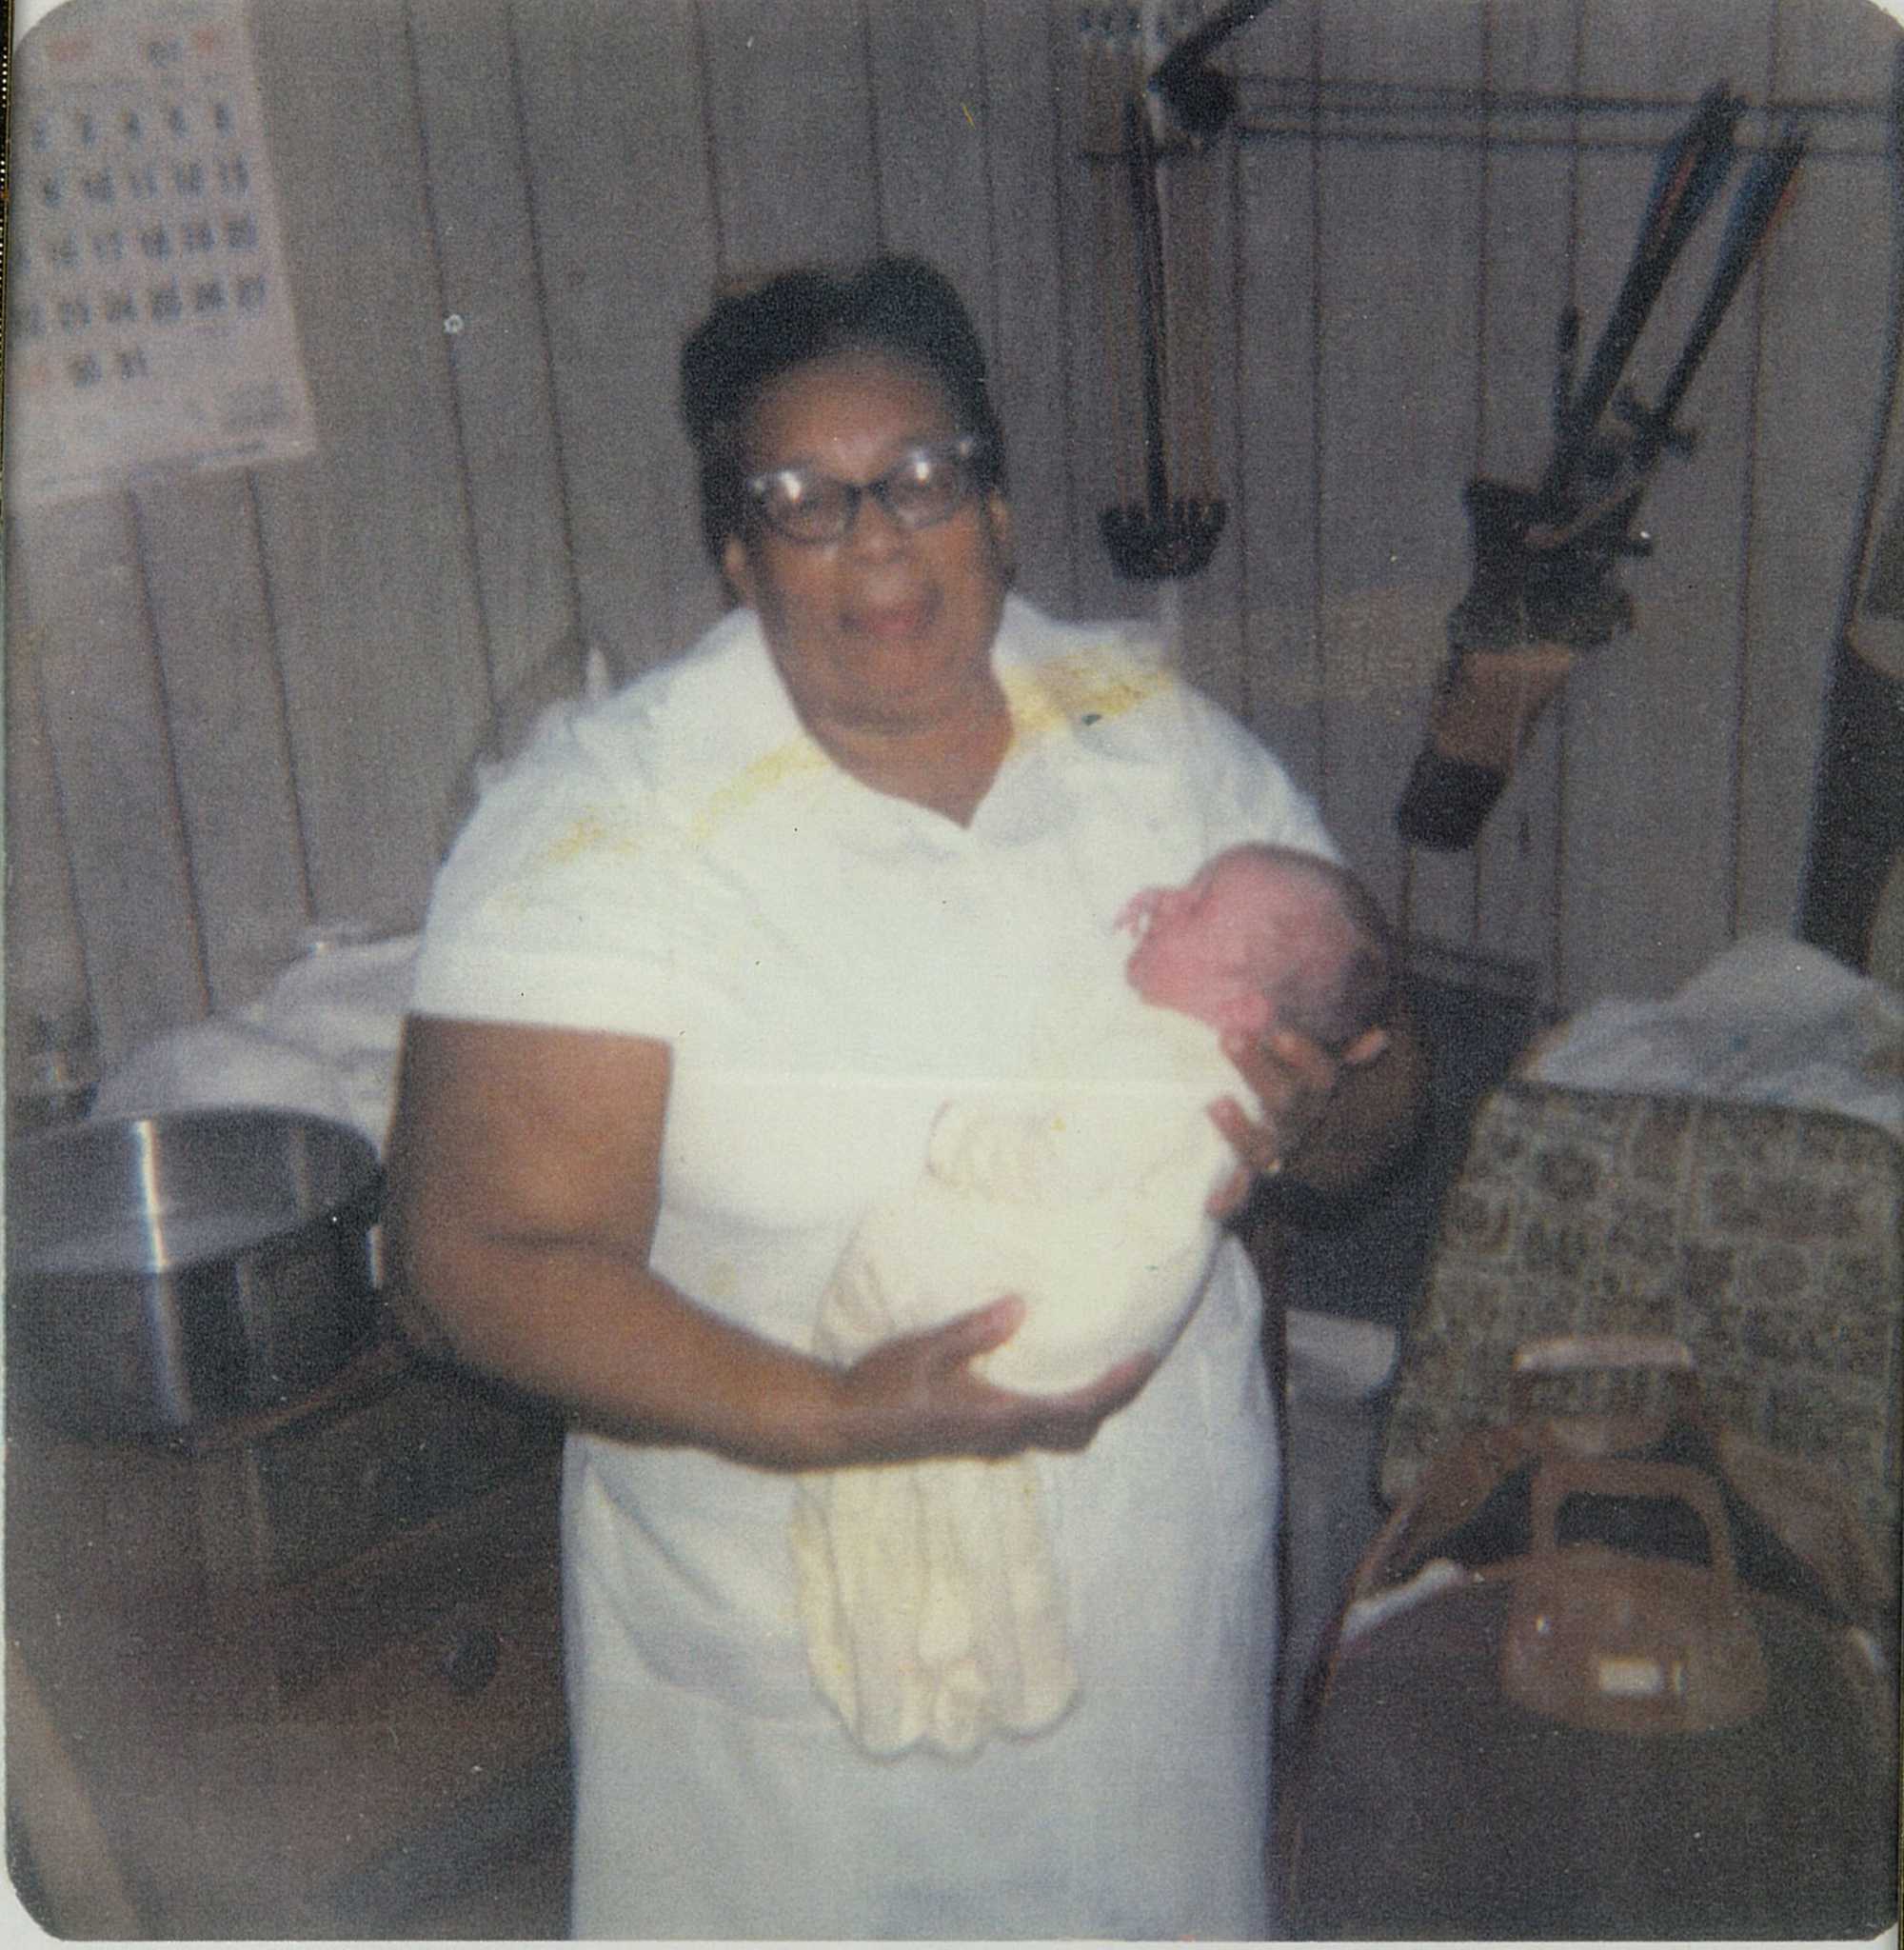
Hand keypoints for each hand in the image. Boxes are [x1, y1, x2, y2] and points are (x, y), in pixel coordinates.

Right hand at [836, 1295, 1156, 1463]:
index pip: (1076, 1408)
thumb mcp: (923, 1349)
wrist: (843, 1426)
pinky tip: (1051, 1376)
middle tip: (1135, 1361)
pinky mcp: (977, 1437)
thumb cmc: (880, 1385)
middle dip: (1113, 1400)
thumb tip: (1021, 1307)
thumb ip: (973, 1331)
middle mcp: (1002, 1437)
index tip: (1143, 1358)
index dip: (1116, 1386)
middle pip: (1079, 1430)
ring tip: (1102, 1365)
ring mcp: (990, 1442)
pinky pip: (1037, 1429)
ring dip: (1088, 1408)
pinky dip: (1060, 1408)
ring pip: (1059, 1435)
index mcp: (998, 1416)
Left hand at [1204, 1023, 1388, 1217]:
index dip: (1304, 1059)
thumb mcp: (1326, 1072)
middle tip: (1230, 1039)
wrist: (1314, 1162)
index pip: (1321, 1077)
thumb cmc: (1306, 1095)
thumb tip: (1380, 1037)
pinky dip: (1228, 1200)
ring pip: (1263, 1149)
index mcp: (1322, 1097)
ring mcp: (1279, 1154)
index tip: (1279, 1036)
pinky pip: (1243, 1196)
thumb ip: (1347, 1054)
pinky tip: (1212, 1202)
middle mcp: (1302, 1127)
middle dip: (1258, 1072)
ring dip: (1240, 1131)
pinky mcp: (1254, 1179)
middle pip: (1286, 1104)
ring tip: (1215, 1104)